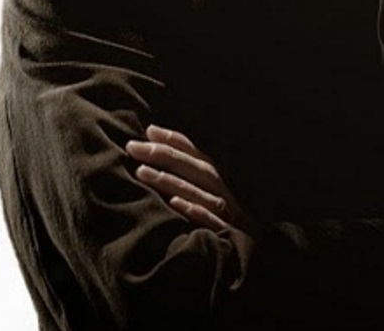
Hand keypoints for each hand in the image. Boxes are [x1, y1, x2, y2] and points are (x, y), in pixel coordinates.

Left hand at [126, 124, 249, 232]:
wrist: (249, 252)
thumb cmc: (213, 219)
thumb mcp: (198, 193)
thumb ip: (179, 169)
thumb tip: (150, 135)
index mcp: (212, 179)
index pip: (194, 153)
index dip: (173, 139)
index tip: (148, 130)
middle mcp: (220, 190)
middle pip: (196, 168)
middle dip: (165, 154)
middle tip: (134, 147)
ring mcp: (225, 213)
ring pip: (199, 192)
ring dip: (171, 180)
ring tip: (141, 172)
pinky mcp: (226, 234)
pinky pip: (210, 220)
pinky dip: (193, 210)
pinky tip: (172, 203)